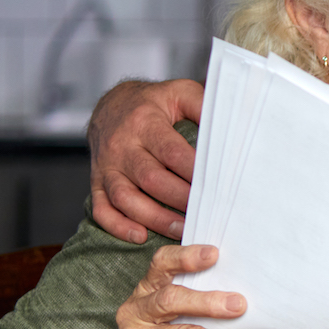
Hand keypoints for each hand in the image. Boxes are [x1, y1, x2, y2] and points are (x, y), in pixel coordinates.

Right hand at [88, 78, 203, 242]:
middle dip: (180, 199)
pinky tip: (140, 236)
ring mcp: (107, 167)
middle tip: (207, 213)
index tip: (217, 186)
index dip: (193, 172)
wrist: (110, 106)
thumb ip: (203, 106)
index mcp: (144, 122)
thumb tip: (231, 123)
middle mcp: (122, 146)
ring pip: (126, 198)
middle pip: (151, 179)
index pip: (171, 152)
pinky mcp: (97, 183)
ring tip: (183, 231)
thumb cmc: (153, 103)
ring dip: (155, 218)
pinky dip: (118, 226)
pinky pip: (101, 209)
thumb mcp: (180, 92)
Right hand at [112, 244, 265, 328]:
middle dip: (210, 302)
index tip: (215, 253)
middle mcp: (136, 314)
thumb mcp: (171, 322)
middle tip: (241, 305)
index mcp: (145, 293)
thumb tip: (246, 300)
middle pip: (172, 300)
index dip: (186, 257)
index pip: (161, 265)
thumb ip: (195, 305)